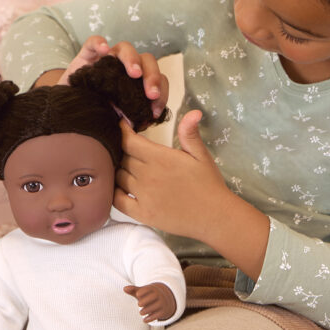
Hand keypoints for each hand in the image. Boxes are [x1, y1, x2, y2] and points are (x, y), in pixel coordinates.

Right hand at [57, 36, 168, 119]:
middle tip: (151, 94)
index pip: (157, 79)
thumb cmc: (96, 113)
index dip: (161, 93)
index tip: (155, 111)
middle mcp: (124, 66)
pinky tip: (104, 51)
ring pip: (125, 48)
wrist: (68, 109)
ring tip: (134, 73)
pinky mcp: (86, 55)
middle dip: (152, 77)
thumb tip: (145, 120)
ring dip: (133, 60)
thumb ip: (131, 119)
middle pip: (146, 61)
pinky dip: (100, 43)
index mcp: (137, 81)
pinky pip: (94, 42)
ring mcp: (106, 59)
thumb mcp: (116, 120)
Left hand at [114, 110, 228, 238]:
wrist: (214, 216)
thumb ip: (190, 134)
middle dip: (122, 150)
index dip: (122, 132)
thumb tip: (193, 112)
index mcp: (161, 158)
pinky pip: (117, 200)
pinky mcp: (142, 214)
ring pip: (118, 177)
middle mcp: (148, 176)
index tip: (122, 127)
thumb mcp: (201, 155)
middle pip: (122, 158)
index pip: (129, 141)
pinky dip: (114, 192)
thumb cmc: (209, 184)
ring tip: (126, 167)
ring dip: (119, 170)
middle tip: (128, 148)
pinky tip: (120, 188)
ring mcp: (143, 196)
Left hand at [124, 282, 176, 322]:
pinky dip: (150, 318)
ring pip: (155, 306)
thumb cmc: (149, 296)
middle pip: (153, 297)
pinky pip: (157, 315)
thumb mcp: (142, 293)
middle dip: (145, 301)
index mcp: (153, 289)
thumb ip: (133, 290)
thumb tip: (124, 288)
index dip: (143, 291)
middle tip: (139, 304)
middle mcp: (159, 295)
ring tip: (141, 312)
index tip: (137, 294)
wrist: (165, 302)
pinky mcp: (163, 312)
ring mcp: (162, 303)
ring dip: (146, 310)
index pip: (148, 288)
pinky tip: (144, 320)